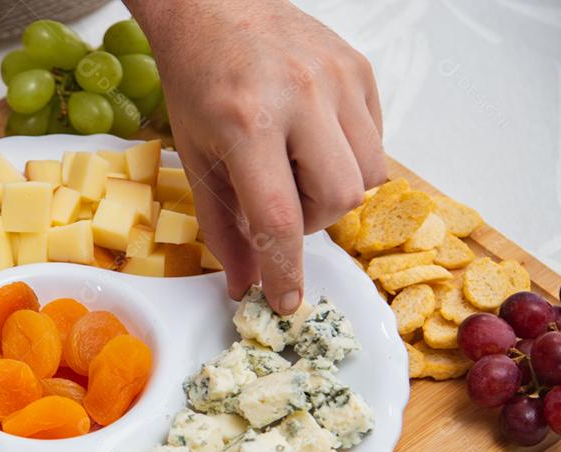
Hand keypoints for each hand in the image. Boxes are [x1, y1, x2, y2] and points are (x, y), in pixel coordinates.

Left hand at [127, 0, 384, 313]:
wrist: (214, 9)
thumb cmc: (198, 82)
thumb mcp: (196, 160)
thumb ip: (223, 227)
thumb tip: (246, 285)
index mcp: (248, 123)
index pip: (280, 219)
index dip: (285, 270)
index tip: (286, 301)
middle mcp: (300, 97)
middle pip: (338, 200)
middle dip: (309, 222)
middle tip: (278, 206)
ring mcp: (337, 79)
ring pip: (368, 176)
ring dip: (331, 193)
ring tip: (295, 172)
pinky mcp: (360, 69)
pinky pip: (375, 141)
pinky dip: (347, 159)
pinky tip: (312, 142)